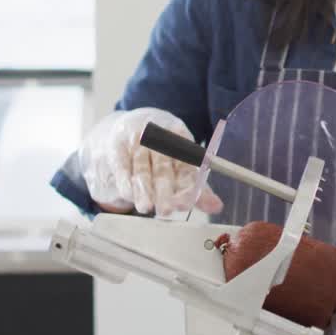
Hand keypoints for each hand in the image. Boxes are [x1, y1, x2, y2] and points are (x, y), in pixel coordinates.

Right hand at [80, 108, 223, 215]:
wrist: (132, 124)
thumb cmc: (163, 151)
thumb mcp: (181, 163)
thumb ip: (197, 188)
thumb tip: (217, 207)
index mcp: (181, 139)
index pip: (187, 163)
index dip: (187, 185)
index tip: (188, 203)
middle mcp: (160, 137)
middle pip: (163, 166)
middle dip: (164, 190)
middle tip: (167, 210)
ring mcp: (138, 140)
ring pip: (142, 167)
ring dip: (143, 188)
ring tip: (146, 208)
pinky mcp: (118, 145)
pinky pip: (122, 164)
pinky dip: (126, 180)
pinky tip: (129, 194)